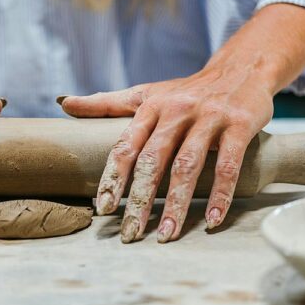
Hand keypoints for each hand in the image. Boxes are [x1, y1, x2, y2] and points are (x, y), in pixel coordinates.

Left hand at [59, 63, 273, 242]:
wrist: (241, 68)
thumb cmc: (187, 89)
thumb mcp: (146, 92)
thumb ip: (106, 103)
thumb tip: (63, 103)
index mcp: (150, 107)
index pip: (126, 146)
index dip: (112, 178)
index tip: (102, 209)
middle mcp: (176, 112)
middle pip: (152, 161)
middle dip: (139, 200)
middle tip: (130, 234)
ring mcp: (208, 119)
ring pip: (187, 167)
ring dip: (176, 205)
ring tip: (166, 236)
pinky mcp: (238, 126)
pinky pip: (227, 165)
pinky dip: (220, 195)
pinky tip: (211, 221)